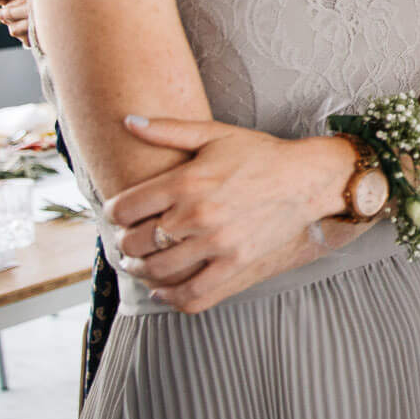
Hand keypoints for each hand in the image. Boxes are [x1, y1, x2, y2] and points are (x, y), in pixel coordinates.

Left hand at [102, 116, 349, 312]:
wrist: (306, 178)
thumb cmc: (259, 154)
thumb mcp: (214, 134)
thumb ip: (168, 129)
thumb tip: (126, 120)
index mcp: (186, 182)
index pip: (124, 209)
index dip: (113, 213)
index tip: (118, 215)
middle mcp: (197, 215)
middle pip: (136, 242)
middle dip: (124, 242)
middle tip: (127, 240)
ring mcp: (217, 244)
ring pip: (157, 270)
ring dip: (140, 269)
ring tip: (139, 262)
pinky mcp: (236, 265)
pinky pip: (193, 294)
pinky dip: (170, 298)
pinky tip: (162, 290)